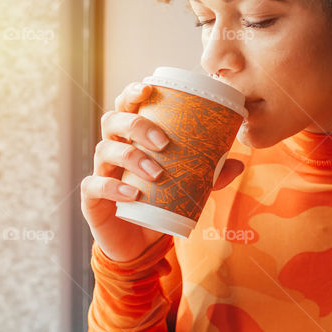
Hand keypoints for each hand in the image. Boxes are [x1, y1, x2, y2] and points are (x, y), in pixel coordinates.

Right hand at [81, 82, 244, 262]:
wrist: (138, 242)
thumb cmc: (159, 203)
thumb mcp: (186, 187)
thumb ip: (208, 175)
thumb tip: (239, 163)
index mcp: (132, 138)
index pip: (126, 106)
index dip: (132, 93)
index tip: (148, 89)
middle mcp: (112, 148)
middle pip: (112, 121)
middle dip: (136, 125)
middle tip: (164, 142)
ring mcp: (100, 171)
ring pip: (104, 150)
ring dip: (131, 156)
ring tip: (156, 173)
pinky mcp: (92, 199)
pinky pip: (95, 186)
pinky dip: (112, 187)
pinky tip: (132, 194)